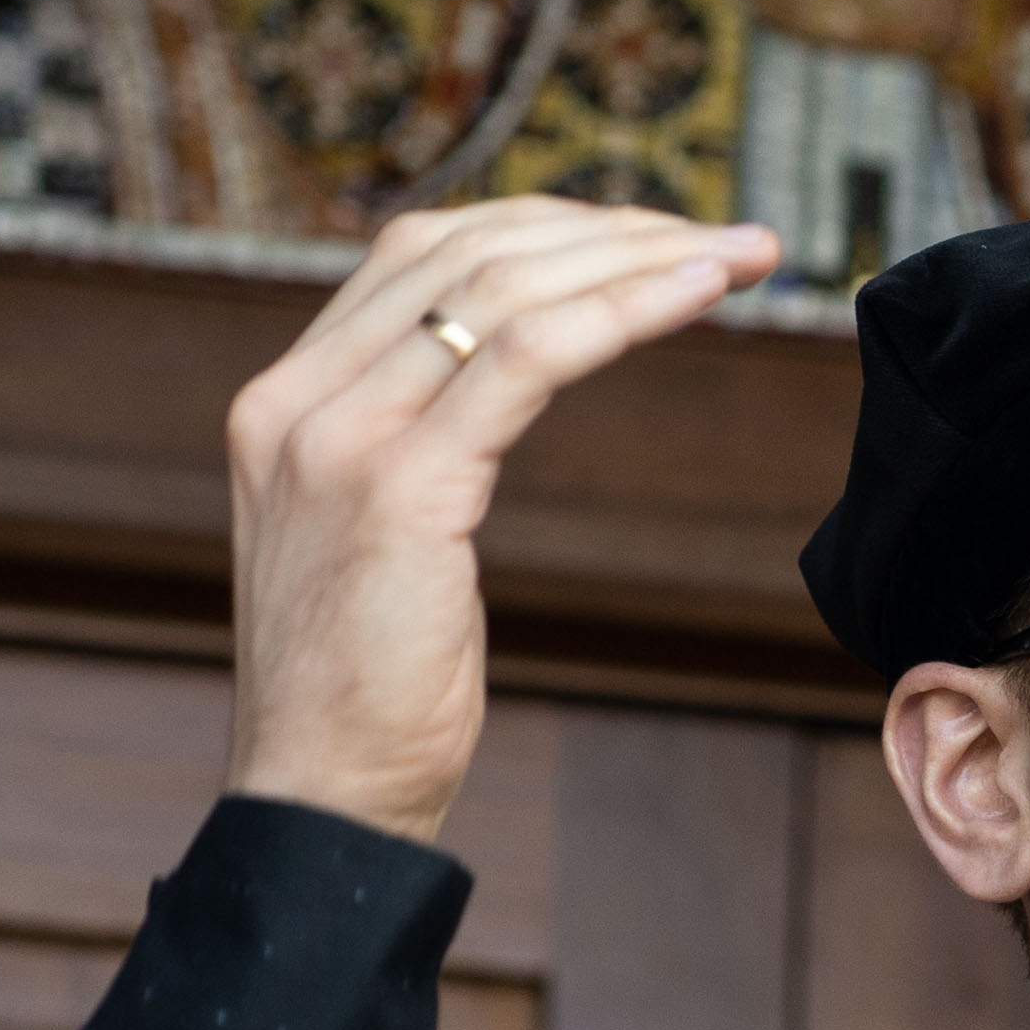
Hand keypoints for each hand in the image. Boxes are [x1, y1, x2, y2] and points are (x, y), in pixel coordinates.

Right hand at [221, 201, 780, 841]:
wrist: (319, 800)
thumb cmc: (366, 693)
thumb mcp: (371, 540)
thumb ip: (410, 447)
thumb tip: (504, 379)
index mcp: (284, 401)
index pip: (419, 254)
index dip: (549, 228)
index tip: (654, 237)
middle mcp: (296, 401)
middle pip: (469, 251)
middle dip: (612, 230)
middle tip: (730, 241)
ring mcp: (337, 438)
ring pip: (504, 289)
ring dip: (641, 259)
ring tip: (744, 258)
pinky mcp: (398, 489)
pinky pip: (529, 359)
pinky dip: (625, 311)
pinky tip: (701, 296)